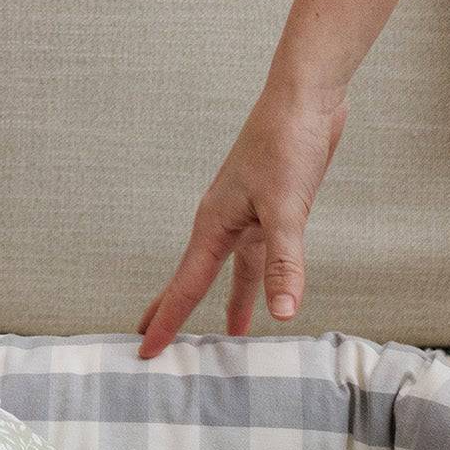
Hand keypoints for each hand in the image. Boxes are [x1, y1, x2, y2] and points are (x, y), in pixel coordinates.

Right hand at [138, 85, 346, 355]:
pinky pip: (257, 257)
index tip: (144, 351)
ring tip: (227, 337)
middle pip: (194, 278)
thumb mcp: (285, 208)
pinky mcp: (271, 209)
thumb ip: (282, 262)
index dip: (166, 320)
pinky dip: (259, 280)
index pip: (184, 285)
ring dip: (228, 301)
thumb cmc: (286, 144)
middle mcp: (223, 222)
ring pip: (231, 271)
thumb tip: (283, 315)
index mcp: (213, 223)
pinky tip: (270, 292)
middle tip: (156, 345)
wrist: (305, 99)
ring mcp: (246, 215)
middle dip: (176, 311)